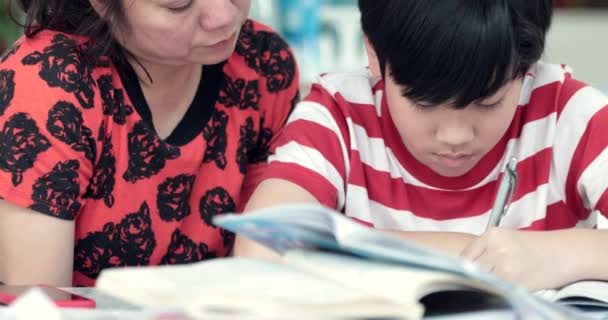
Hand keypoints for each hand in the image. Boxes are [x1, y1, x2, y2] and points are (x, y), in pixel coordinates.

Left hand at [460, 228, 574, 289]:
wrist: (566, 252)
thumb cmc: (536, 245)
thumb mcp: (507, 238)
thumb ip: (485, 249)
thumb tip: (462, 264)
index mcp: (492, 235)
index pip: (464, 256)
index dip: (460, 267)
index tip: (460, 273)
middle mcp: (496, 249)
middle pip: (469, 269)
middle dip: (470, 276)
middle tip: (472, 281)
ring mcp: (506, 267)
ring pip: (483, 281)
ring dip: (484, 284)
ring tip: (491, 283)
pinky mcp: (517, 283)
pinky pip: (499, 291)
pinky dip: (498, 292)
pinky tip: (504, 288)